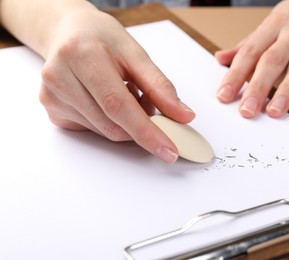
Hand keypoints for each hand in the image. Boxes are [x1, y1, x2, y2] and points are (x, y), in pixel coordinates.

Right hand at [39, 9, 194, 162]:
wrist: (69, 33)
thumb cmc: (102, 40)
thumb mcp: (136, 54)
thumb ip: (160, 87)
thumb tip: (183, 116)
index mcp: (82, 55)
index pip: (117, 105)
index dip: (146, 132)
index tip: (168, 150)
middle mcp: (60, 78)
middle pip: (112, 124)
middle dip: (141, 126)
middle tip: (151, 107)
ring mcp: (53, 98)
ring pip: (105, 132)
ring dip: (126, 123)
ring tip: (125, 92)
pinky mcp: (53, 112)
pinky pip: (94, 130)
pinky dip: (111, 122)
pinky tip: (107, 100)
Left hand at [215, 0, 288, 117]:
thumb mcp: (273, 21)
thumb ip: (249, 43)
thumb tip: (221, 59)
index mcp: (275, 24)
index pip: (251, 51)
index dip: (235, 74)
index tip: (224, 96)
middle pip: (273, 60)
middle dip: (258, 87)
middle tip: (246, 111)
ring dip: (287, 91)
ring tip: (274, 112)